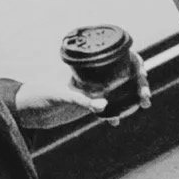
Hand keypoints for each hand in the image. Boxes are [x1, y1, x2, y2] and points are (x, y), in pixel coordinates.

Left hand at [14, 42, 151, 123]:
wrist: (32, 109)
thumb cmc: (44, 94)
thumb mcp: (63, 96)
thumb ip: (82, 101)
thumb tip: (103, 106)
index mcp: (89, 65)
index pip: (120, 56)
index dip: (136, 62)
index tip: (143, 73)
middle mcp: (94, 74)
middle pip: (126, 72)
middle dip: (141, 82)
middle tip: (146, 98)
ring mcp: (94, 88)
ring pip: (122, 88)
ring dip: (134, 96)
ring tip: (144, 105)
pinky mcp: (90, 102)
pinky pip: (110, 105)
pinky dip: (116, 112)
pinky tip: (115, 122)